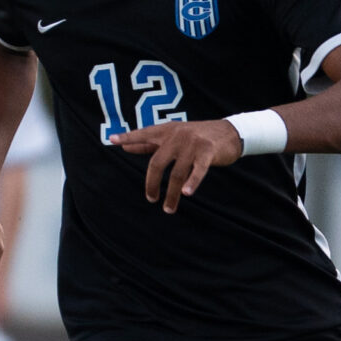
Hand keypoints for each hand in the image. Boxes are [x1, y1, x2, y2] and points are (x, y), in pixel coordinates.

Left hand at [111, 118, 243, 212]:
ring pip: (177, 173)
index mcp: (166, 131)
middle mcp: (177, 135)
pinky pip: (198, 170)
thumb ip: (148, 143)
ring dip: (172, 194)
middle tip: (151, 199)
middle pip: (158, 162)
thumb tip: (125, 146)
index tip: (111, 140)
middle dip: (152, 183)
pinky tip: (187, 193)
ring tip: (168, 208)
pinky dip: (192, 182)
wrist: (229, 132)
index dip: (128, 137)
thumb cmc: (197, 136)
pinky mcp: (208, 152)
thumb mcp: (172, 136)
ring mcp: (193, 143)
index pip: (144, 134)